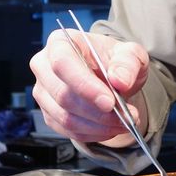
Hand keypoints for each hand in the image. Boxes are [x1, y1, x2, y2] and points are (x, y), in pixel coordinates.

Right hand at [29, 29, 150, 144]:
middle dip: (97, 111)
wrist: (111, 77)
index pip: (62, 63)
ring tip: (124, 121)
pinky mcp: (49, 114)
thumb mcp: (131, 53)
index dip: (84, 85)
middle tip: (125, 115)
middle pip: (62, 95)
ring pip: (65, 117)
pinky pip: (68, 131)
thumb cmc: (114, 60)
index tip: (109, 101)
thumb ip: (128, 62)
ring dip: (98, 125)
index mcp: (60, 42)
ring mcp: (44, 92)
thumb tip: (119, 79)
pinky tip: (110, 127)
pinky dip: (93, 133)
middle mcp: (44, 66)